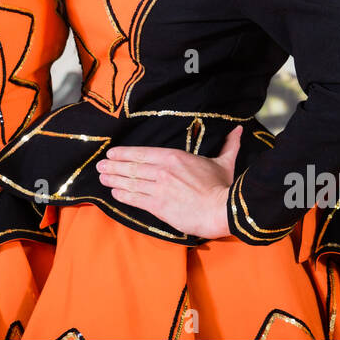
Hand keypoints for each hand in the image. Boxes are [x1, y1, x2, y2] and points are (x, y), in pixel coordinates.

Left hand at [96, 126, 242, 238]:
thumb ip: (228, 145)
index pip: (142, 153)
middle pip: (132, 167)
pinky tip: (114, 193)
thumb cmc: (222, 187)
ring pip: (130, 182)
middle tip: (100, 166)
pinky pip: (135, 199)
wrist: (222, 210)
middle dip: (114, 166)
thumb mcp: (224, 162)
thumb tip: (239, 130)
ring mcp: (159, 188)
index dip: (124, 153)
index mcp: (174, 157)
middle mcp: (163, 171)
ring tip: (102, 178)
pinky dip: (123, 195)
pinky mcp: (159, 206)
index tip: (112, 153)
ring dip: (113, 179)